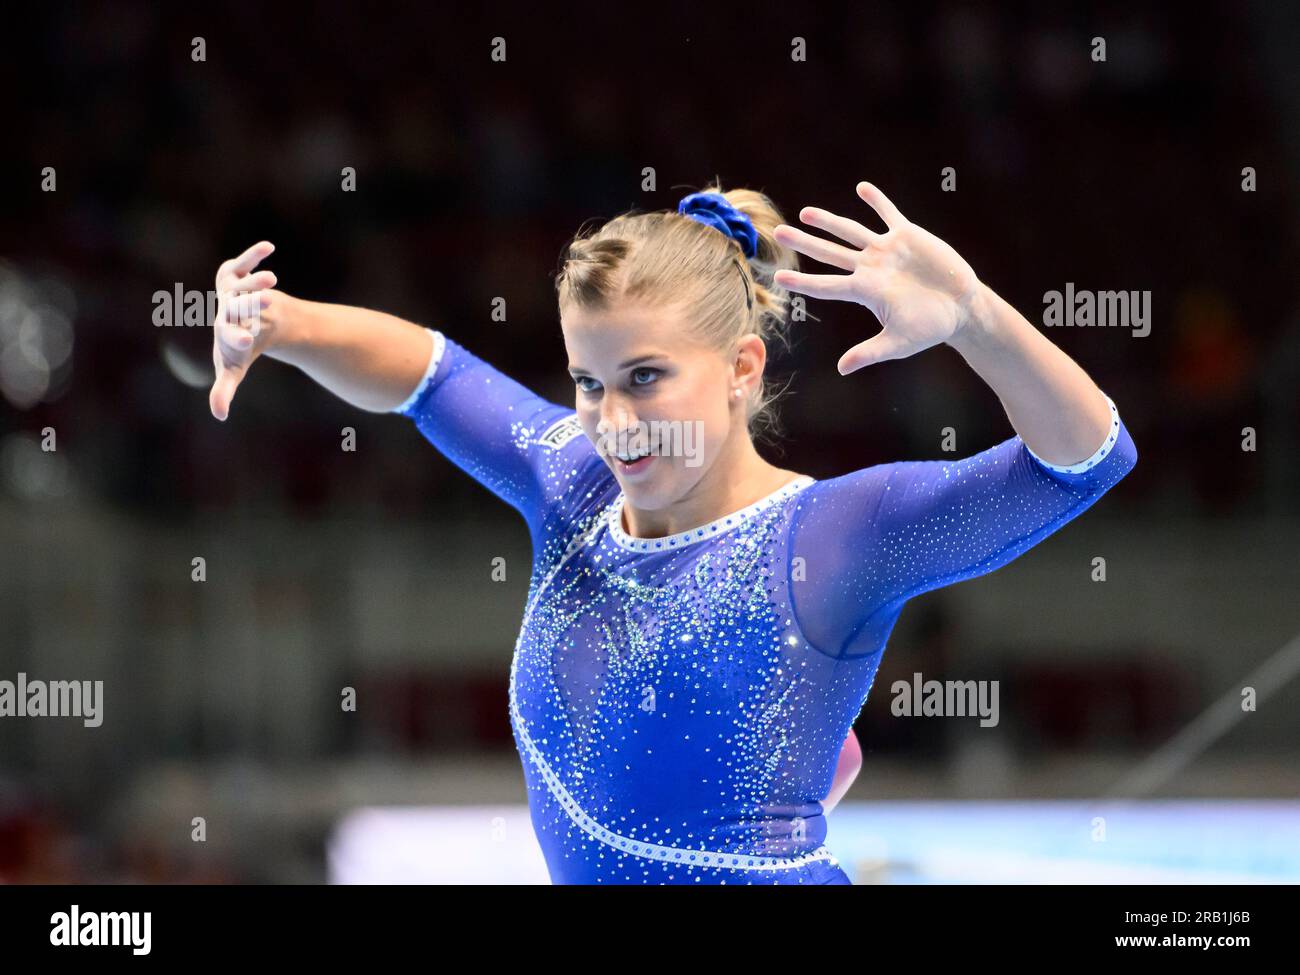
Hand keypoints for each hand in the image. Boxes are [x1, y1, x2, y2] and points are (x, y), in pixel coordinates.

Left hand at [209, 241, 276, 420]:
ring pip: (243, 284)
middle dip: (251, 302)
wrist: (244, 318)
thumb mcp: (235, 367)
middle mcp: (224, 308)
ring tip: (273, 279)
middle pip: (237, 305)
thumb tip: (218, 416)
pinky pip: (244, 262)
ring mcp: (230, 289)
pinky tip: (268, 247)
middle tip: (269, 299)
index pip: (229, 334)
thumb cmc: (240, 345)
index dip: (236, 335)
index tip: (246, 339)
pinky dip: (254, 254)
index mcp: (224, 331)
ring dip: (257, 280)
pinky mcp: (236, 273)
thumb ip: (224, 389)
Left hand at [773, 182, 982, 374]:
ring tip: (806, 212)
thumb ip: (869, 353)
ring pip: (851, 231)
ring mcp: (887, 250)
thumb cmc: (929, 328)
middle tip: (778, 232)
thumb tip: (842, 369)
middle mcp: (870, 268)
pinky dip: (877, 201)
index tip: (778, 277)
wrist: (960, 308)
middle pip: (829, 252)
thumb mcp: (897, 343)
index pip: (826, 285)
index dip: (802, 281)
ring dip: (829, 221)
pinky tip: (862, 188)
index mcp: (865, 291)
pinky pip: (889, 214)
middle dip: (805, 242)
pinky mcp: (907, 236)